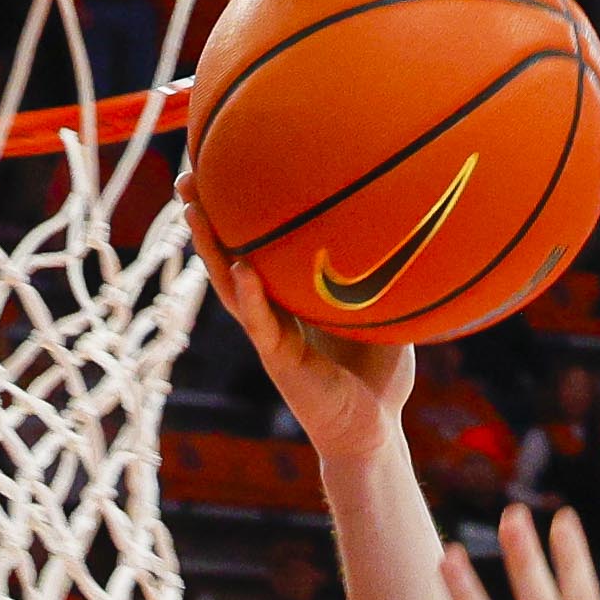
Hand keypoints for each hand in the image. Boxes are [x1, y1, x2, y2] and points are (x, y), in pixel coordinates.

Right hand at [180, 179, 413, 464]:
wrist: (374, 431)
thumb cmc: (379, 376)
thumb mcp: (384, 315)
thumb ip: (387, 278)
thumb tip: (413, 226)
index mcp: (290, 298)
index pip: (256, 247)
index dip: (237, 213)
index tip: (223, 167)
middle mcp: (271, 312)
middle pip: (227, 257)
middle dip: (205, 219)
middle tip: (187, 176)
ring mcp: (270, 336)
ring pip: (229, 286)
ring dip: (209, 250)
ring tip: (193, 210)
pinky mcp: (280, 361)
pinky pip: (262, 325)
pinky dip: (252, 296)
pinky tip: (241, 269)